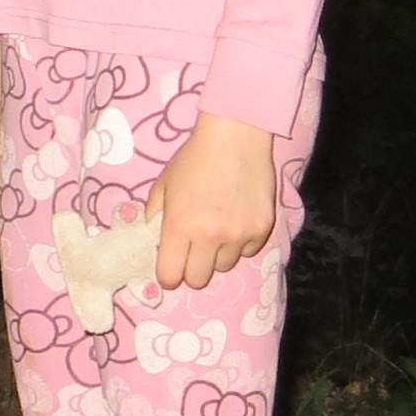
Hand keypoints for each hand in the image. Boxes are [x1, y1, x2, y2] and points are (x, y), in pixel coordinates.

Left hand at [150, 115, 277, 293]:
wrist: (235, 136)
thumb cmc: (194, 159)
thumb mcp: (164, 185)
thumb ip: (154, 217)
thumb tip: (153, 242)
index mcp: (180, 226)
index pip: (170, 276)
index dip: (168, 276)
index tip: (171, 269)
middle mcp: (209, 235)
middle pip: (198, 279)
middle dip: (193, 269)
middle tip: (194, 251)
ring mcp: (238, 234)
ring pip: (224, 266)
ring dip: (218, 254)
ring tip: (218, 229)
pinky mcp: (261, 229)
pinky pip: (248, 251)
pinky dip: (241, 242)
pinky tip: (237, 219)